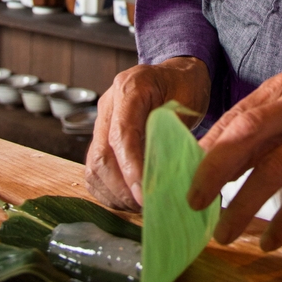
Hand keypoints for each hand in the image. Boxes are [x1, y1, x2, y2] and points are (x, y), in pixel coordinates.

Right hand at [85, 56, 209, 210]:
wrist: (176, 75)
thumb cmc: (185, 86)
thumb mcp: (187, 101)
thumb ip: (172, 132)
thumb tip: (163, 175)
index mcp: (130, 87)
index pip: (122, 134)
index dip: (131, 168)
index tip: (144, 194)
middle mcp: (109, 104)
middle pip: (102, 154)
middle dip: (121, 188)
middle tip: (145, 205)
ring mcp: (101, 121)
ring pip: (94, 166)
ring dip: (114, 193)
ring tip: (140, 205)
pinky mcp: (100, 137)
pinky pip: (95, 170)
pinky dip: (108, 191)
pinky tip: (128, 199)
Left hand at [188, 70, 281, 250]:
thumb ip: (259, 133)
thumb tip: (209, 162)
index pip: (238, 115)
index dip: (209, 148)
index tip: (185, 176)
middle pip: (249, 132)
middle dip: (215, 168)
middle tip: (194, 200)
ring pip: (274, 168)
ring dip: (243, 204)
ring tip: (224, 231)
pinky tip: (270, 240)